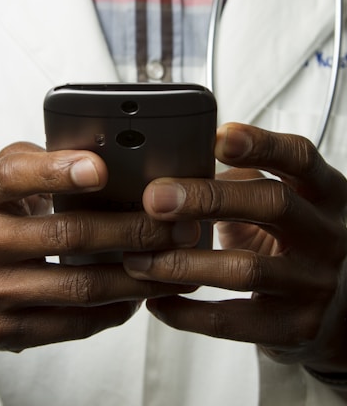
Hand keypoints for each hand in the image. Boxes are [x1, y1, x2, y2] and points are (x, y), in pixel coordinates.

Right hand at [0, 142, 198, 368]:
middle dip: (132, 230)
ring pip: (78, 285)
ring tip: (176, 262)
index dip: (58, 171)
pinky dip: (115, 309)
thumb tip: (106, 154)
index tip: (102, 169)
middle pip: (66, 234)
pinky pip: (72, 324)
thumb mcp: (1, 178)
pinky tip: (140, 295)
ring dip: (137, 275)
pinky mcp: (2, 330)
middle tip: (177, 225)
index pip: (15, 176)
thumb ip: (42, 161)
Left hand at [124, 123, 346, 374]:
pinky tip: (157, 300)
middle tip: (155, 198)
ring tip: (137, 258)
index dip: (260, 144)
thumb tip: (174, 167)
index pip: (299, 157)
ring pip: (246, 269)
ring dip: (182, 262)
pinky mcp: (295, 327)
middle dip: (208, 199)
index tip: (216, 138)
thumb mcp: (284, 200)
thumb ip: (242, 181)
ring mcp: (315, 283)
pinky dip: (187, 312)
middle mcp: (328, 234)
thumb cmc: (294, 240)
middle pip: (273, 204)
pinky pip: (233, 321)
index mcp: (324, 192)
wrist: (337, 308)